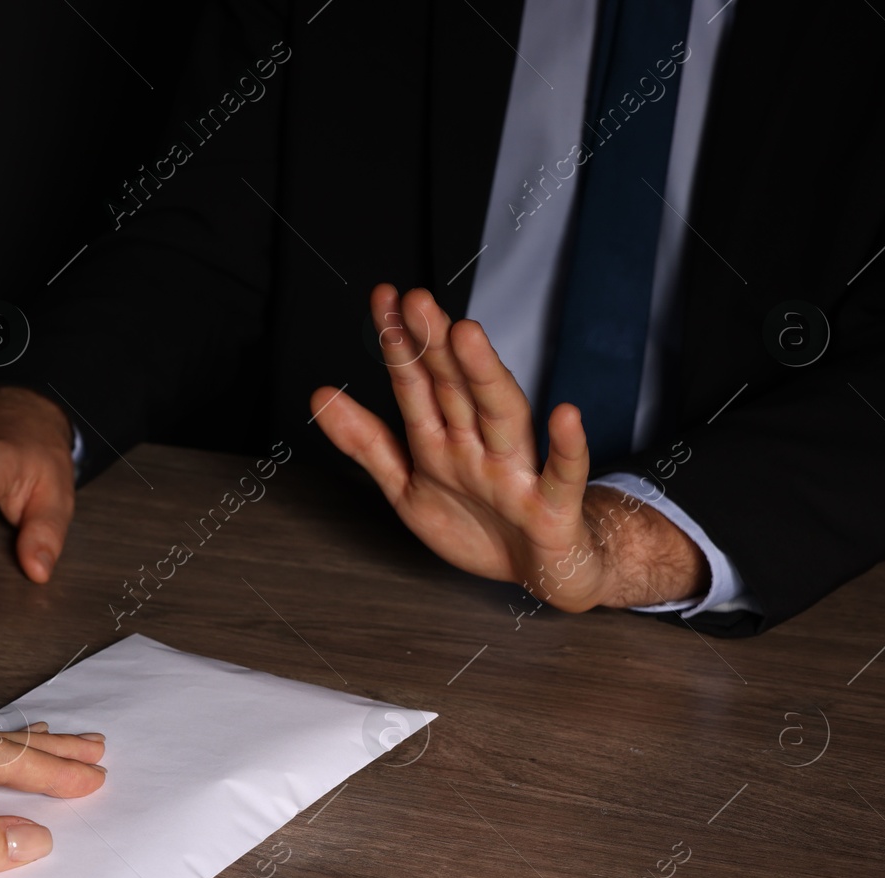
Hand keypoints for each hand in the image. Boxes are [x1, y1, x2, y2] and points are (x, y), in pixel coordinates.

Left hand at [312, 284, 705, 610]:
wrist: (537, 572)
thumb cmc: (476, 524)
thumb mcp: (408, 485)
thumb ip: (366, 442)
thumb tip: (318, 396)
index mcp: (442, 440)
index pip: (415, 385)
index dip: (398, 345)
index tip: (382, 298)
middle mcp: (478, 446)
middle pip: (455, 389)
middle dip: (434, 346)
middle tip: (415, 300)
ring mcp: (516, 472)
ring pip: (502, 416)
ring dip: (485, 376)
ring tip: (467, 334)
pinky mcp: (552, 507)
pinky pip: (562, 475)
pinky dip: (566, 448)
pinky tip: (565, 416)